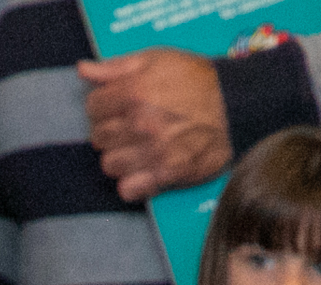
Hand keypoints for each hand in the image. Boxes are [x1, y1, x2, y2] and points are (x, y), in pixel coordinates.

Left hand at [78, 51, 230, 200]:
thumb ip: (116, 67)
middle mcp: (139, 123)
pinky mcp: (166, 175)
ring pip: (110, 165)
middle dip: (110, 131)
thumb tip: (84, 71)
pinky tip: (142, 172)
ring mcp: (152, 152)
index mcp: (134, 92)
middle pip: (98, 137)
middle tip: (127, 128)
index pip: (93, 106)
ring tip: (136, 149)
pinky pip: (128, 189)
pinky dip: (132, 184)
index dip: (103, 106)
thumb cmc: (198, 80)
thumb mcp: (156, 59)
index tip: (115, 107)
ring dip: (119, 158)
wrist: (236, 106)